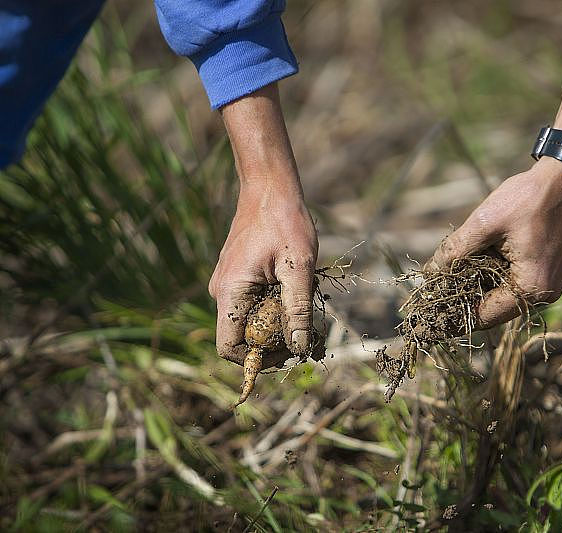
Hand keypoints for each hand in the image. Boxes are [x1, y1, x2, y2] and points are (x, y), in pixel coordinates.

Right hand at [208, 181, 317, 364]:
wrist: (270, 188)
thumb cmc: (285, 223)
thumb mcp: (299, 269)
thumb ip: (298, 311)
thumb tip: (300, 348)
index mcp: (230, 292)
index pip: (230, 348)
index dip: (258, 359)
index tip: (289, 351)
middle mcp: (221, 291)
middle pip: (241, 337)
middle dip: (273, 340)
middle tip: (305, 329)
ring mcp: (226, 283)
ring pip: (248, 320)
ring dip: (275, 321)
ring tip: (301, 302)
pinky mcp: (236, 276)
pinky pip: (250, 303)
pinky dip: (272, 305)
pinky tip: (292, 288)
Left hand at [429, 157, 561, 327]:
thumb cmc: (526, 198)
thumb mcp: (484, 223)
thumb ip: (455, 251)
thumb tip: (429, 274)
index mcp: (533, 288)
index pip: (486, 316)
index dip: (456, 316)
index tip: (433, 314)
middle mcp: (546, 293)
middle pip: (495, 308)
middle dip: (466, 298)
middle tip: (437, 292)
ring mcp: (550, 283)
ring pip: (504, 295)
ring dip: (480, 285)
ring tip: (451, 274)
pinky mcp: (549, 271)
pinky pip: (516, 282)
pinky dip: (495, 275)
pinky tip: (476, 261)